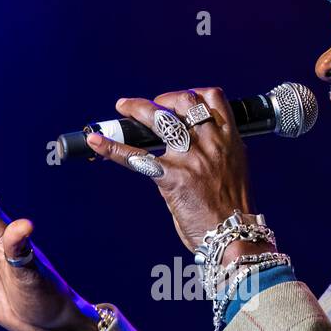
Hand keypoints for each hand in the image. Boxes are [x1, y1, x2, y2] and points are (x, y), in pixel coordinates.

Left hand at [84, 88, 261, 253]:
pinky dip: (112, 147)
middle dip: (163, 98)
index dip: (193, 93)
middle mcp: (212, 143)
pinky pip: (137, 157)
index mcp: (230, 141)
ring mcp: (191, 159)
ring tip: (123, 107)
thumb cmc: (232, 213)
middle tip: (148, 105)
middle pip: (185, 102)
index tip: (178, 100)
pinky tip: (95, 141)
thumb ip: (213, 155)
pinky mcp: (172, 178)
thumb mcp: (232, 172)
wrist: (235, 237)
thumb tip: (187, 150)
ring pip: (161, 119)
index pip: (214, 99)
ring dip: (138, 108)